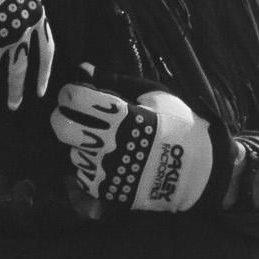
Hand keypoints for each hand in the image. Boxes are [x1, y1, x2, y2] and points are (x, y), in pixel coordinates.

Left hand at [51, 82, 228, 213]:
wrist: (197, 169)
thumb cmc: (178, 125)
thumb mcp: (153, 94)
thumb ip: (115, 82)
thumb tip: (84, 68)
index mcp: (120, 114)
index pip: (73, 98)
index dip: (70, 92)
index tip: (77, 94)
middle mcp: (107, 141)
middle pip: (61, 127)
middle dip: (62, 117)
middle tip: (76, 117)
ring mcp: (105, 168)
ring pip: (72, 152)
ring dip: (80, 145)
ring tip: (100, 143)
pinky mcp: (107, 190)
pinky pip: (82, 177)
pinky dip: (90, 168)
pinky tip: (107, 162)